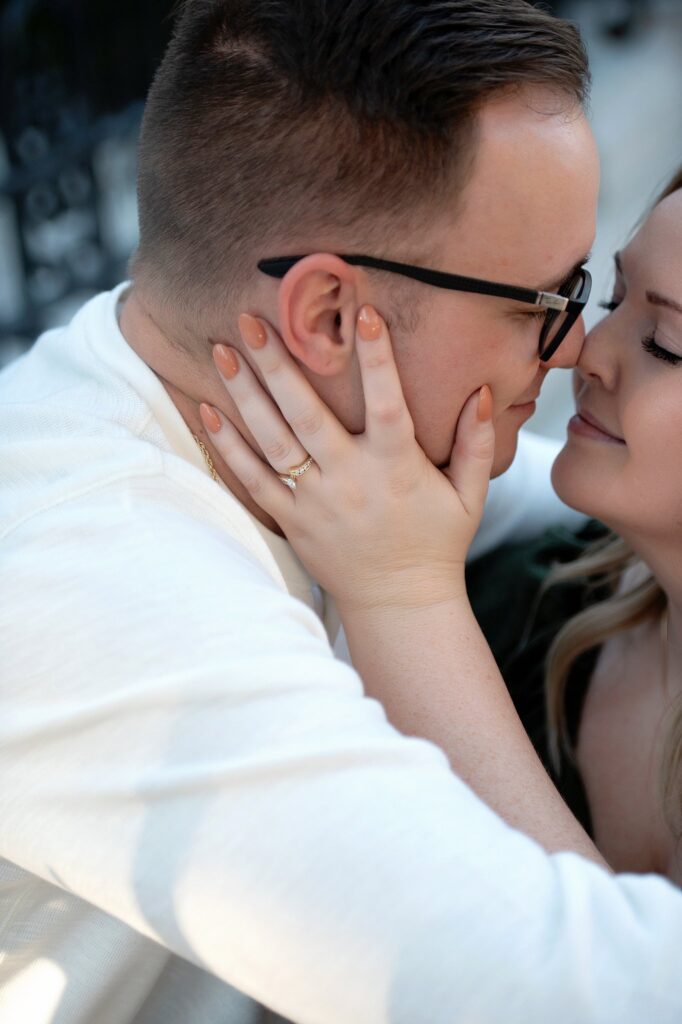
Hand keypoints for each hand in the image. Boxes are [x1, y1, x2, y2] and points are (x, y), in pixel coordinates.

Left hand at [199, 305, 494, 612]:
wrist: (400, 604)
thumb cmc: (436, 544)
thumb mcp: (469, 495)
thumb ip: (477, 443)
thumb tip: (485, 390)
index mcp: (396, 467)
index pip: (388, 403)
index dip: (378, 360)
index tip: (363, 312)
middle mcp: (351, 479)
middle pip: (307, 414)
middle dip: (278, 365)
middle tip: (251, 320)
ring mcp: (315, 501)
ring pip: (273, 440)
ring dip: (245, 394)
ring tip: (222, 351)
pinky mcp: (291, 520)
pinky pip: (253, 480)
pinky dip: (228, 447)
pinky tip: (208, 411)